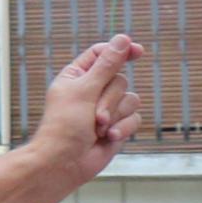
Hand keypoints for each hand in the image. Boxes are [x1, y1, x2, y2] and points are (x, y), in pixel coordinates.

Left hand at [23, 34, 148, 179]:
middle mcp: (92, 90)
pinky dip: (123, 128)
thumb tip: (123, 39)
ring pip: (131, 99)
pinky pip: (135, 118)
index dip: (120, 50)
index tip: (137, 51)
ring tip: (97, 129)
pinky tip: (107, 138)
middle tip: (93, 115)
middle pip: (120, 79)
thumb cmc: (64, 126)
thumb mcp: (84, 91)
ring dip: (115, 115)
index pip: (102, 54)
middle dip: (110, 99)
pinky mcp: (118, 126)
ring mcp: (107, 109)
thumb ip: (107, 65)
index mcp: (76, 77)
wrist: (64, 163)